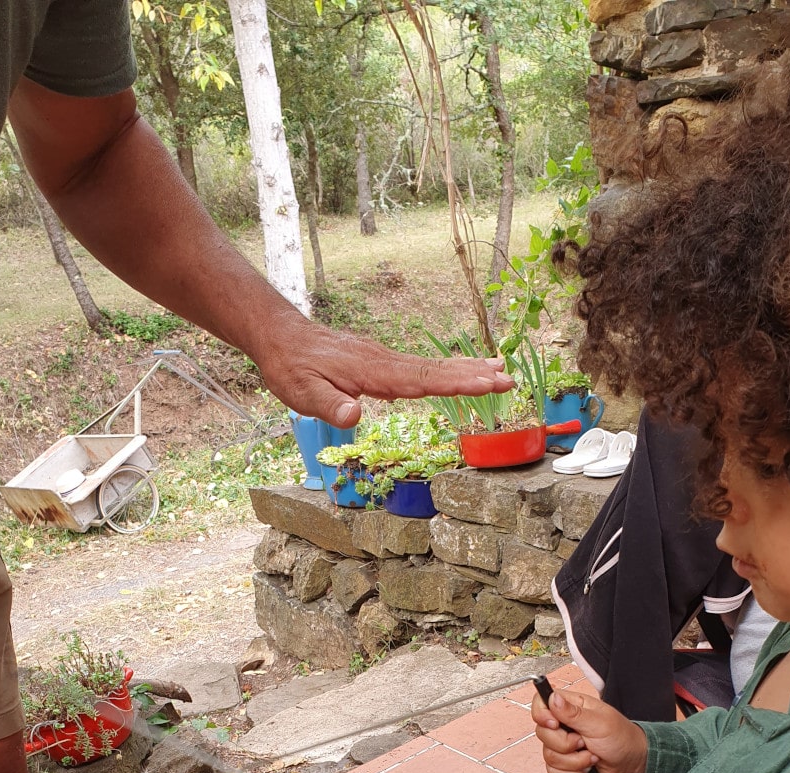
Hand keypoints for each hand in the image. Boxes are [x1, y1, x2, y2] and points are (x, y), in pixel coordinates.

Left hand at [254, 310, 515, 428]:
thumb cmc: (292, 368)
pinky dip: (446, 368)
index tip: (487, 384)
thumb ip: (330, 406)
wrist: (281, 337)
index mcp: (373, 372)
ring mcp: (384, 359)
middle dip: (474, 375)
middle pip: (436, 370)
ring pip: (432, 366)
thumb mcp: (303, 393)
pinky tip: (458, 371)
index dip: (457, 384)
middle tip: (508, 378)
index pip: (423, 380)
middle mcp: (385, 361)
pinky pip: (421, 366)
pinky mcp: (380, 361)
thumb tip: (355, 417)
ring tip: (499, 368)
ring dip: (467, 369)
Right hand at [531, 688, 647, 772]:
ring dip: (573, 761)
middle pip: (542, 733)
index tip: (555, 724)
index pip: (540, 702)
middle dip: (565, 744)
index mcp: (570, 706)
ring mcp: (561, 744)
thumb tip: (553, 697)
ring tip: (591, 755)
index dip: (541, 714)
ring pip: (548, 755)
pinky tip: (586, 766)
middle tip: (584, 742)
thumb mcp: (599, 722)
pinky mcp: (563, 762)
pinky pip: (553, 771)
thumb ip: (573, 712)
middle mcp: (562, 724)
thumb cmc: (621, 737)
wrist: (630, 763)